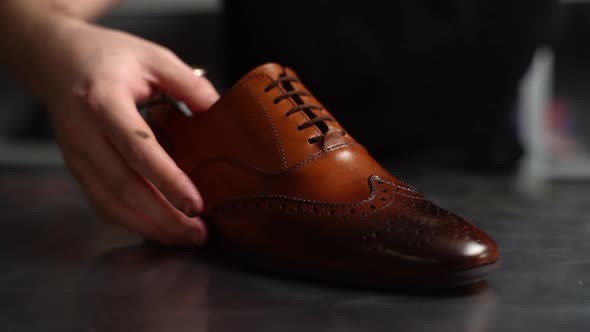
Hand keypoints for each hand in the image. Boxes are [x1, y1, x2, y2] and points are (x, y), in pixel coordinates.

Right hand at [41, 18, 218, 245]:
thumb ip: (189, 85)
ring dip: (149, 227)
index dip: (168, 180)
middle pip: (124, 187)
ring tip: (185, 238)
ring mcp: (76, 155)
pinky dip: (130, 221)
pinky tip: (157, 228)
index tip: (196, 204)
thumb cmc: (108, 56)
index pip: (138, 150)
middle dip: (164, 217)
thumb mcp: (154, 57)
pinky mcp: (77, 167)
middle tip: (199, 234)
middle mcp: (85, 133)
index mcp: (104, 101)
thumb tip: (222, 114)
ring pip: (110, 203)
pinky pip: (101, 203)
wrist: (56, 59)